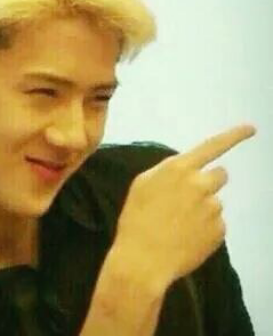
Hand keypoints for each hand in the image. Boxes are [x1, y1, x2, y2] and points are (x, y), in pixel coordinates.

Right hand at [114, 123, 256, 286]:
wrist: (143, 259)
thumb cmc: (135, 218)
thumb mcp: (142, 185)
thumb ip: (167, 172)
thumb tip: (185, 171)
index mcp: (178, 169)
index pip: (212, 146)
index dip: (234, 135)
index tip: (252, 128)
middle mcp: (200, 184)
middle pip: (220, 174)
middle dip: (209, 182)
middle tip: (189, 199)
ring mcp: (213, 208)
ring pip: (215, 201)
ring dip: (203, 209)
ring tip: (180, 225)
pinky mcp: (219, 230)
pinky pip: (217, 224)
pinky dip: (205, 229)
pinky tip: (186, 238)